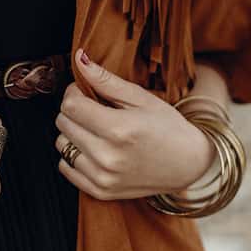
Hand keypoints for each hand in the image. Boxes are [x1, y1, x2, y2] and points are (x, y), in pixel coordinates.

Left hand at [55, 48, 216, 200]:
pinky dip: (74, 155)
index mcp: (118, 129)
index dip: (74, 93)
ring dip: (73, 133)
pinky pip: (66, 168)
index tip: (85, 92)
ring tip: (96, 130)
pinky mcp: (100, 191)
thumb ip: (107, 81)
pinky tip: (94, 148)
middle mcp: (107, 156)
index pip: (71, 105)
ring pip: (62, 145)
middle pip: (63, 124)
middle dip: (74, 111)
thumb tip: (80, 60)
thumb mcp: (141, 98)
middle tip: (94, 109)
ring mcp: (103, 177)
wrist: (188, 164)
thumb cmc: (168, 128)